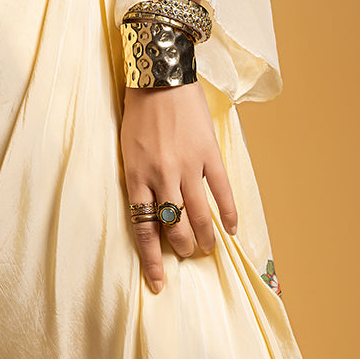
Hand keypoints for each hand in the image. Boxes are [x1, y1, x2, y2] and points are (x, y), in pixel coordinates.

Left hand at [121, 82, 236, 293]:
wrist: (160, 74)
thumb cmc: (138, 110)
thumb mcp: (127, 147)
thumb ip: (138, 178)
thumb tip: (150, 209)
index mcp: (136, 175)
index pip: (144, 229)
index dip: (151, 261)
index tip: (157, 284)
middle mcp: (162, 176)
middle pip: (175, 228)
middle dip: (182, 249)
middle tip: (187, 254)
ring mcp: (188, 166)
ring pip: (199, 217)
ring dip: (205, 239)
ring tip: (208, 248)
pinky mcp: (209, 154)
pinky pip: (222, 192)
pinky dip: (229, 214)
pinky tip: (231, 229)